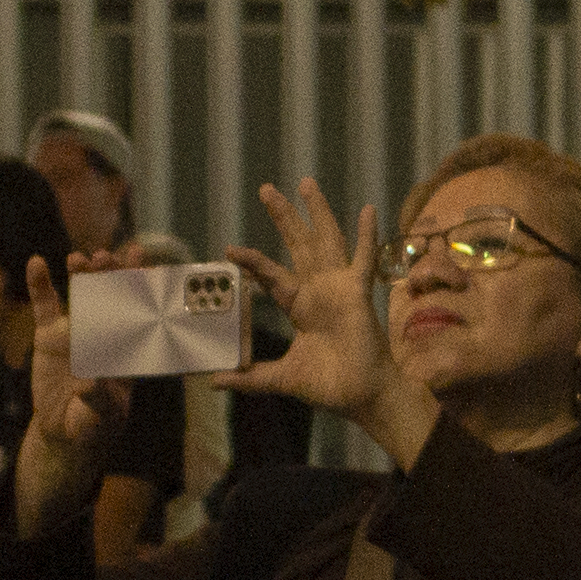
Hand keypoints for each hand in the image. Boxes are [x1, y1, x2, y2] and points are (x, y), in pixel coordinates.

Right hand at [6, 261, 124, 534]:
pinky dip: (40, 284)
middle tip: (107, 257)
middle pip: (111, 296)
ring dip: (82, 274)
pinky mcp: (49, 335)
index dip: (142, 288)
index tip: (143, 266)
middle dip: (111, 276)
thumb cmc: (93, 427)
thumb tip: (92, 380)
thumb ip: (100, 399)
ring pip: (81, 294)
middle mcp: (106, 333)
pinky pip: (45, 305)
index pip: (139, 314)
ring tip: (78, 259)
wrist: (63, 433)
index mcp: (127, 349)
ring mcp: (77, 330)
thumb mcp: (101, 418)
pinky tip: (36, 263)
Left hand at [215, 179, 393, 424]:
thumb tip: (214, 382)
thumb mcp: (280, 378)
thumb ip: (250, 377)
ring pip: (326, 240)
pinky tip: (366, 209)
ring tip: (305, 183)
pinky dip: (366, 235)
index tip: (230, 249)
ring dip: (317, 212)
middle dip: (284, 217)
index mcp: (300, 306)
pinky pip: (363, 259)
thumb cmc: (328, 386)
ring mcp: (339, 288)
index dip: (253, 261)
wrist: (361, 396)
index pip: (271, 276)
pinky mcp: (358, 292)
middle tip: (266, 189)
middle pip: (298, 245)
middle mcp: (318, 291)